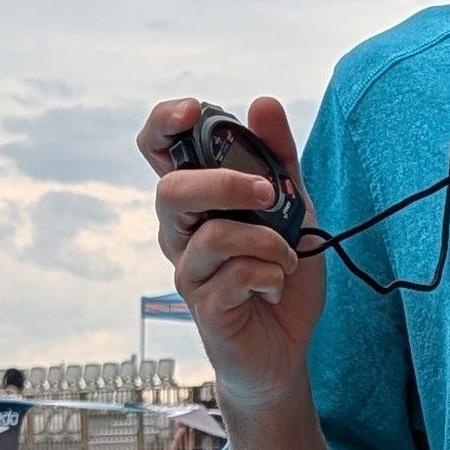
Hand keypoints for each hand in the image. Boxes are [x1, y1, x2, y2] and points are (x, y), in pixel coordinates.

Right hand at [138, 96, 325, 413]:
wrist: (287, 346)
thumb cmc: (280, 272)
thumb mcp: (291, 207)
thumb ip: (278, 157)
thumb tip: (262, 103)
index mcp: (199, 200)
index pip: (158, 151)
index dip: (164, 123)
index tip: (194, 109)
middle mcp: (182, 233)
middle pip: (171, 191)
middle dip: (225, 183)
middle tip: (269, 193)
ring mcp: (189, 271)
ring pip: (212, 234)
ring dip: (268, 240)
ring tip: (287, 255)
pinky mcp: (204, 307)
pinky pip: (236, 273)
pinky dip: (271, 272)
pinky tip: (275, 285)